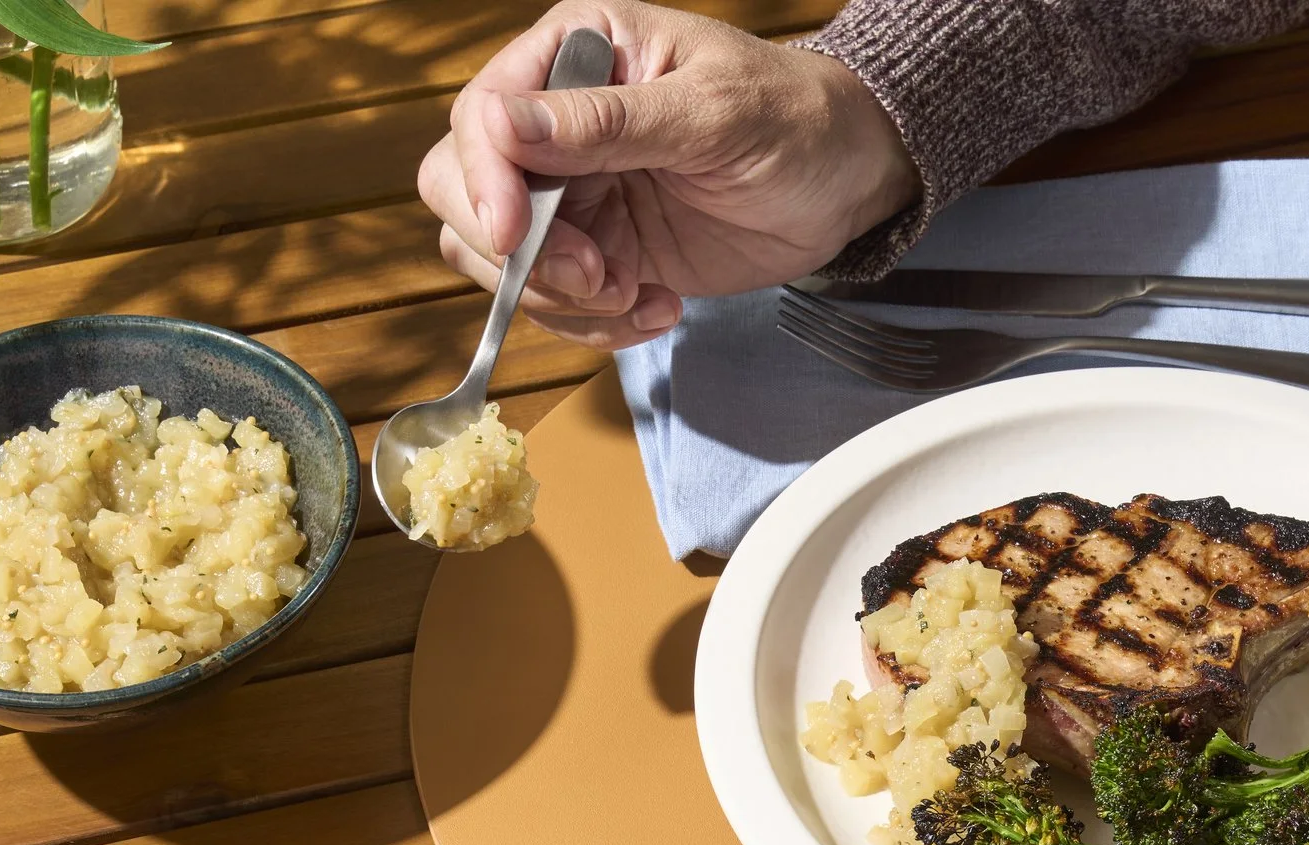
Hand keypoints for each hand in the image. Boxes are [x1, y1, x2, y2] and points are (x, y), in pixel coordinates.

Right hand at [419, 1, 919, 350]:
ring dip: (560, 298)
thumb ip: (605, 122)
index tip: (514, 234)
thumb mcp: (708, 113)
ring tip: (636, 294)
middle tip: (596, 276)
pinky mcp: (600, 253)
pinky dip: (596, 325)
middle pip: (463, 192)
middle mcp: (556, 125)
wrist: (845, 181)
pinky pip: (555, 303)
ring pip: (500, 261)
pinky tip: (659, 309)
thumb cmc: (790, 117)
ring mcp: (573, 194)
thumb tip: (499, 121)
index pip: (480, 118)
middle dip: (520, 253)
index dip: (483, 181)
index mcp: (573, 55)